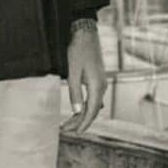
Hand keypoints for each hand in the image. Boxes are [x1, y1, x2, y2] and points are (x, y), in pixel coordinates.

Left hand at [61, 19, 107, 133]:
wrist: (86, 34)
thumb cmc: (78, 51)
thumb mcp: (73, 73)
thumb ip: (75, 93)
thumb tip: (77, 111)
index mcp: (97, 86)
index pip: (92, 111)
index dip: (84, 124)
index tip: (75, 133)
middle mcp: (102, 86)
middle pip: (93, 110)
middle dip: (80, 121)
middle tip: (65, 129)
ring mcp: (101, 81)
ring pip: (93, 104)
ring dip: (82, 114)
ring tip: (68, 122)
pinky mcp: (97, 78)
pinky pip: (94, 97)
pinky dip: (86, 106)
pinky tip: (79, 110)